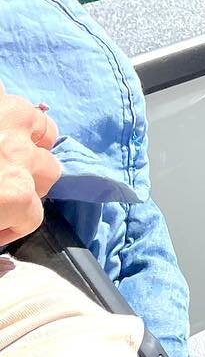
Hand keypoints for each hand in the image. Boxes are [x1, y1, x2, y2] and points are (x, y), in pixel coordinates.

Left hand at [0, 82, 62, 246]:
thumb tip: (3, 254)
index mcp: (12, 194)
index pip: (33, 217)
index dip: (11, 227)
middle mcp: (20, 155)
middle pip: (49, 173)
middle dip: (29, 184)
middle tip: (1, 192)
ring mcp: (10, 117)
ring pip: (45, 131)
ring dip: (31, 145)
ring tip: (5, 154)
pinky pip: (20, 102)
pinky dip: (13, 114)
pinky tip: (1, 127)